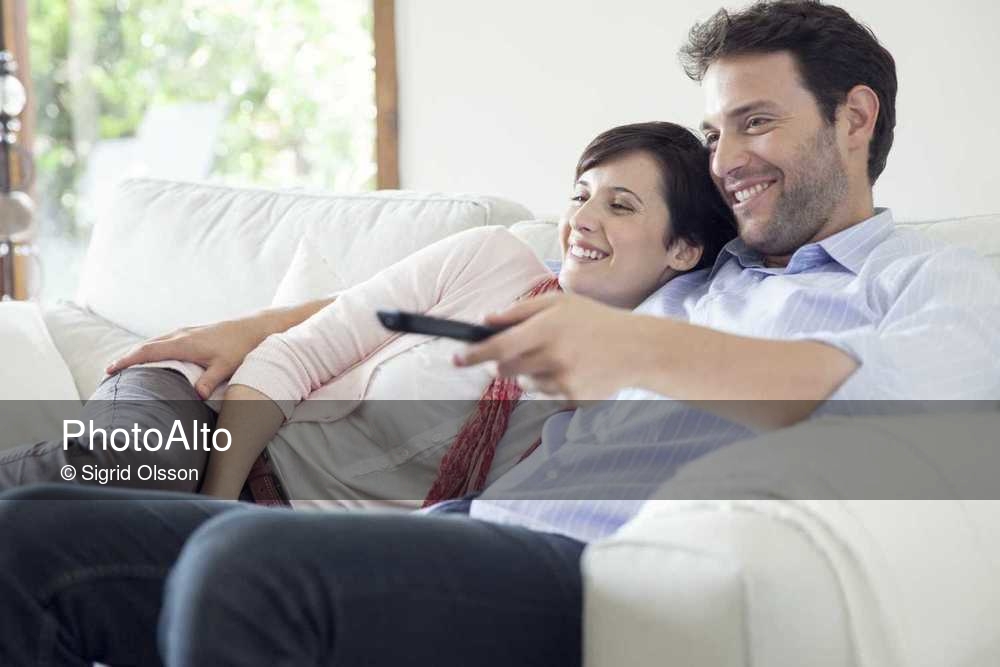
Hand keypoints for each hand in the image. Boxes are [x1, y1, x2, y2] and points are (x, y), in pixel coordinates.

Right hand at [106, 318, 273, 398]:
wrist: (254, 328)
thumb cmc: (241, 347)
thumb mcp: (226, 366)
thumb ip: (210, 380)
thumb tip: (197, 396)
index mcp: (184, 343)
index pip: (148, 352)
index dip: (127, 360)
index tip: (109, 369)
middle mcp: (180, 335)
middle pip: (145, 346)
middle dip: (126, 358)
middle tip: (108, 373)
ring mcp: (185, 331)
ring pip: (154, 341)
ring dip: (138, 352)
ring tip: (123, 366)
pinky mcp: (191, 332)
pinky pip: (164, 340)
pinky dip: (151, 348)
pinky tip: (150, 356)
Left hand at [455, 293, 651, 400]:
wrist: (638, 349)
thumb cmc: (595, 320)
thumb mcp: (559, 303)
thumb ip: (520, 311)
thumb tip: (485, 319)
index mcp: (547, 328)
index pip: (498, 346)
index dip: (473, 354)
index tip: (455, 359)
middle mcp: (553, 356)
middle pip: (505, 370)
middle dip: (501, 363)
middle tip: (516, 352)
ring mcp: (564, 381)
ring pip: (524, 385)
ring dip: (529, 374)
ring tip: (557, 357)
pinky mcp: (573, 399)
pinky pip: (546, 396)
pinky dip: (550, 385)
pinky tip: (572, 370)